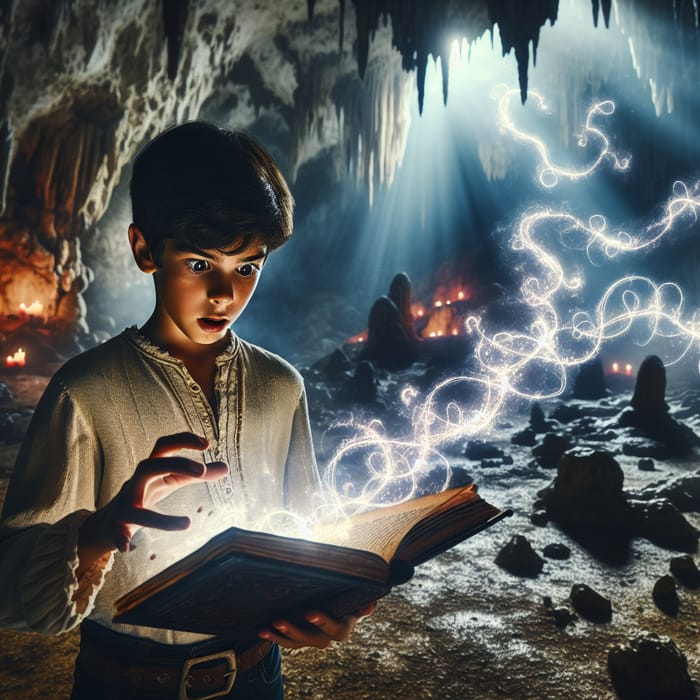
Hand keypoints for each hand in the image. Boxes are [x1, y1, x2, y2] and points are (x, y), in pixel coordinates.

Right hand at [81, 432, 227, 555]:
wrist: (107, 522)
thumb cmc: (145, 494)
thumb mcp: (171, 482)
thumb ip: (195, 475)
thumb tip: (226, 467)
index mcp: (150, 470)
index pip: (163, 446)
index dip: (183, 440)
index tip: (207, 443)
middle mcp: (135, 483)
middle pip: (149, 466)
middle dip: (174, 465)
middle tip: (201, 472)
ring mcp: (125, 505)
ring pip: (138, 509)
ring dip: (162, 519)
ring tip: (187, 524)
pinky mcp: (116, 527)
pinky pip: (117, 533)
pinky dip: (122, 539)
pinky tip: (128, 549)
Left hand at [258, 601, 376, 649]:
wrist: (336, 614)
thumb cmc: (347, 603)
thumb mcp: (355, 603)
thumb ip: (362, 605)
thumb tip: (372, 603)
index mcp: (342, 629)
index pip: (333, 627)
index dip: (322, 621)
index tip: (309, 613)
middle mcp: (327, 638)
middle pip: (309, 638)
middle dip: (293, 630)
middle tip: (278, 621)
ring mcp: (312, 641)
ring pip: (295, 642)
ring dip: (279, 636)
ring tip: (265, 628)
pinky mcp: (299, 640)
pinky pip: (286, 642)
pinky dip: (274, 638)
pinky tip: (261, 631)